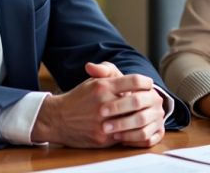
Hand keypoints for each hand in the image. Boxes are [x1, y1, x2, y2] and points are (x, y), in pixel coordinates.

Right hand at [30, 62, 164, 147]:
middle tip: (151, 100)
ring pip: (134, 120)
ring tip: (145, 113)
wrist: (57, 119)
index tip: (148, 85)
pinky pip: (126, 135)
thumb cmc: (79, 98)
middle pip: (137, 101)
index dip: (146, 82)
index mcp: (103, 86)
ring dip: (141, 116)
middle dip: (147, 100)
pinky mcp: (103, 138)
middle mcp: (103, 103)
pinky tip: (135, 126)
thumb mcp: (92, 80)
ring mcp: (103, 122)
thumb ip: (109, 71)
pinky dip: (132, 131)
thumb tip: (129, 74)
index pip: (135, 81)